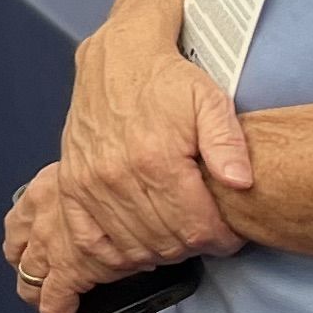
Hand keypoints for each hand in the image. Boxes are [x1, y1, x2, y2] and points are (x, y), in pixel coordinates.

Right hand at [9, 32, 254, 312]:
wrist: (118, 59)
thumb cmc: (168, 81)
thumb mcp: (211, 101)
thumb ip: (228, 143)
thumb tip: (240, 183)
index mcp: (157, 158)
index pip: (196, 227)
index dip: (220, 240)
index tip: (229, 235)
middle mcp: (118, 175)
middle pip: (165, 242)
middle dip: (193, 246)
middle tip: (206, 234)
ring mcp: (90, 182)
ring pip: (132, 246)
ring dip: (160, 252)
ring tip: (178, 238)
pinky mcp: (72, 184)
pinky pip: (90, 239)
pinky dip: (115, 254)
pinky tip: (136, 248)